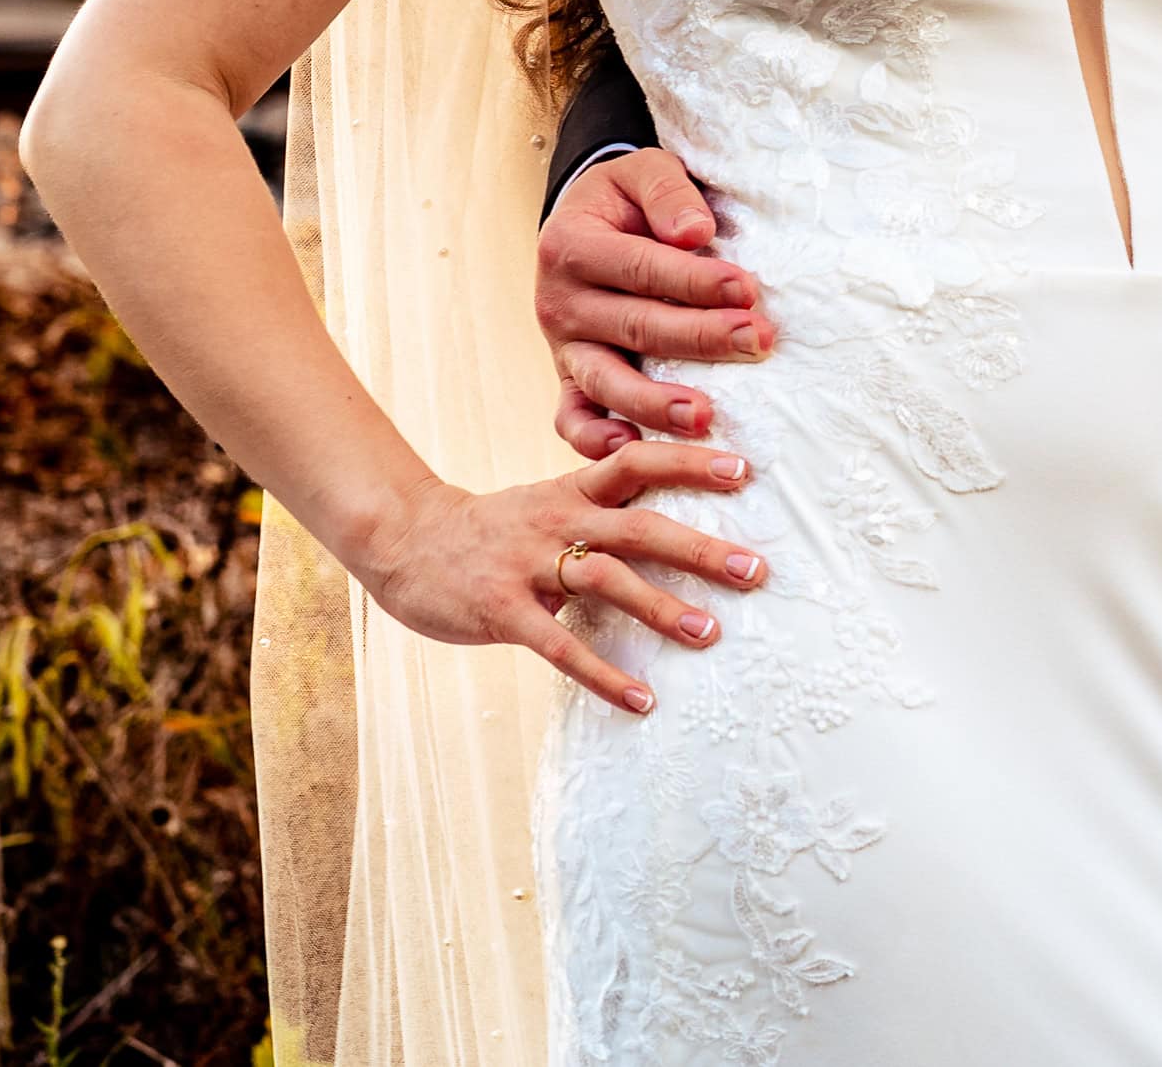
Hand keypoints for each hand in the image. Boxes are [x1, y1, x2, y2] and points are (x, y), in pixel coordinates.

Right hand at [358, 435, 771, 713]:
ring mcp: (528, 564)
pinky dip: (603, 674)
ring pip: (605, 580)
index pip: (639, 461)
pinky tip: (641, 700)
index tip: (744, 468)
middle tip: (755, 569)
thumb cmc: (494, 527)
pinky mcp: (502, 610)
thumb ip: (602, 506)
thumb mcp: (549, 500)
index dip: (690, 461)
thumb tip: (674, 520)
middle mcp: (558, 519)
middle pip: (638, 526)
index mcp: (573, 489)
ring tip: (710, 633)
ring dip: (661, 608)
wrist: (406, 540)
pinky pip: (559, 646)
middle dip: (699, 548)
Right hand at [534, 149, 776, 459]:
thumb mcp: (642, 172)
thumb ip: (668, 193)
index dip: (696, 280)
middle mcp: (559, 300)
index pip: (642, 268)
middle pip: (634, 326)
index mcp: (571, 244)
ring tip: (704, 416)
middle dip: (700, 337)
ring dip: (655, 402)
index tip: (747, 290)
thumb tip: (695, 232)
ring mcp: (561, 346)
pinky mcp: (567, 378)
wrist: (584, 223)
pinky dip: (594, 438)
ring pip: (604, 381)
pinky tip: (631, 449)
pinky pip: (571, 418)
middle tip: (757, 342)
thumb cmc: (626, 200)